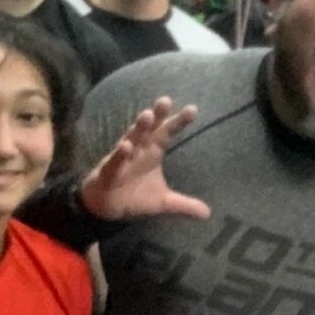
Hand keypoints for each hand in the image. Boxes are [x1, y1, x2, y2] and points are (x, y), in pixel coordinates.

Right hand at [78, 99, 210, 222]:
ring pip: (130, 139)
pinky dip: (120, 154)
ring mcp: (122, 159)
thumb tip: (208, 214)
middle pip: (149, 130)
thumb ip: (184, 205)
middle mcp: (138, 150)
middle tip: (166, 100)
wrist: (106, 208)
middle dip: (157, 115)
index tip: (193, 109)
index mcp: (152, 153)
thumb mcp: (163, 202)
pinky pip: (114, 162)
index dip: (178, 122)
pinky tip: (126, 147)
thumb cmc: (134, 196)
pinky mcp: (108, 172)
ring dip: (138, 128)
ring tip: (148, 115)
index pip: (167, 134)